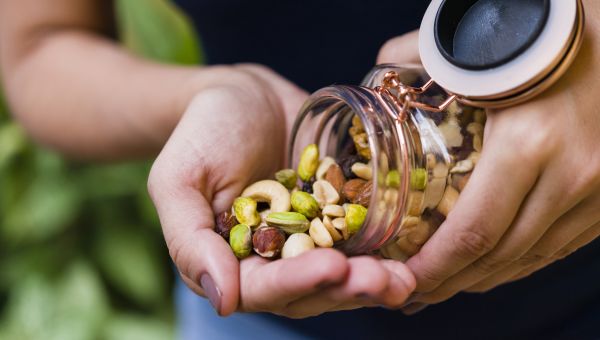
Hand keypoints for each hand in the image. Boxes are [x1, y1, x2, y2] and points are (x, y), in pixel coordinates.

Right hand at [148, 64, 414, 317]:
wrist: (242, 96)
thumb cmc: (201, 134)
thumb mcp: (177, 180)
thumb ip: (189, 241)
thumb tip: (222, 300)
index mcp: (233, 262)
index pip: (263, 289)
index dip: (298, 283)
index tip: (332, 267)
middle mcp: (275, 260)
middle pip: (312, 290)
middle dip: (348, 288)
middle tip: (385, 280)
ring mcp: (311, 239)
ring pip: (344, 272)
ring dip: (375, 279)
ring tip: (406, 277)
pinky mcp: (338, 215)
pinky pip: (363, 237)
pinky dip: (388, 247)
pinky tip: (415, 250)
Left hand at [379, 17, 599, 309]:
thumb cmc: (549, 33)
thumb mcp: (484, 48)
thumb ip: (423, 54)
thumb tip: (381, 66)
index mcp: (528, 144)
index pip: (473, 232)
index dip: (436, 268)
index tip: (405, 280)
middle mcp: (572, 175)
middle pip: (502, 255)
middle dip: (454, 282)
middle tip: (416, 292)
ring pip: (535, 256)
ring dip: (487, 277)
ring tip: (450, 285)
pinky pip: (564, 243)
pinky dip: (525, 260)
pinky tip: (498, 264)